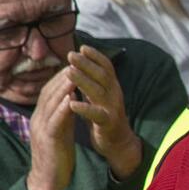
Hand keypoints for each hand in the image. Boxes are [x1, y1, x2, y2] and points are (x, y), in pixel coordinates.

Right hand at [26, 69, 78, 189]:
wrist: (48, 179)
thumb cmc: (57, 153)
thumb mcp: (61, 129)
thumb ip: (64, 114)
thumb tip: (71, 97)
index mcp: (42, 116)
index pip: (49, 91)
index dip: (60, 76)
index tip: (74, 63)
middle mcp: (39, 118)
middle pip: (48, 92)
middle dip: (61, 76)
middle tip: (75, 61)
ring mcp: (41, 128)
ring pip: (50, 103)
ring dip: (62, 87)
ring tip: (73, 73)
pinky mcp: (49, 139)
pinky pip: (55, 121)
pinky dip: (62, 108)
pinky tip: (70, 99)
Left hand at [67, 46, 139, 178]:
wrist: (118, 143)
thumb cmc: (104, 117)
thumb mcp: (100, 96)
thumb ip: (92, 82)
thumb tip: (78, 64)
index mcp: (112, 87)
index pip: (107, 67)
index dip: (96, 56)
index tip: (82, 46)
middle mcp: (115, 94)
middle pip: (102, 75)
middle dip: (86, 64)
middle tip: (71, 54)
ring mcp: (113, 108)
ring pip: (98, 91)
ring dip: (83, 81)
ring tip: (69, 72)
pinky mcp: (108, 123)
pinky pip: (97, 114)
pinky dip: (85, 108)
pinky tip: (72, 104)